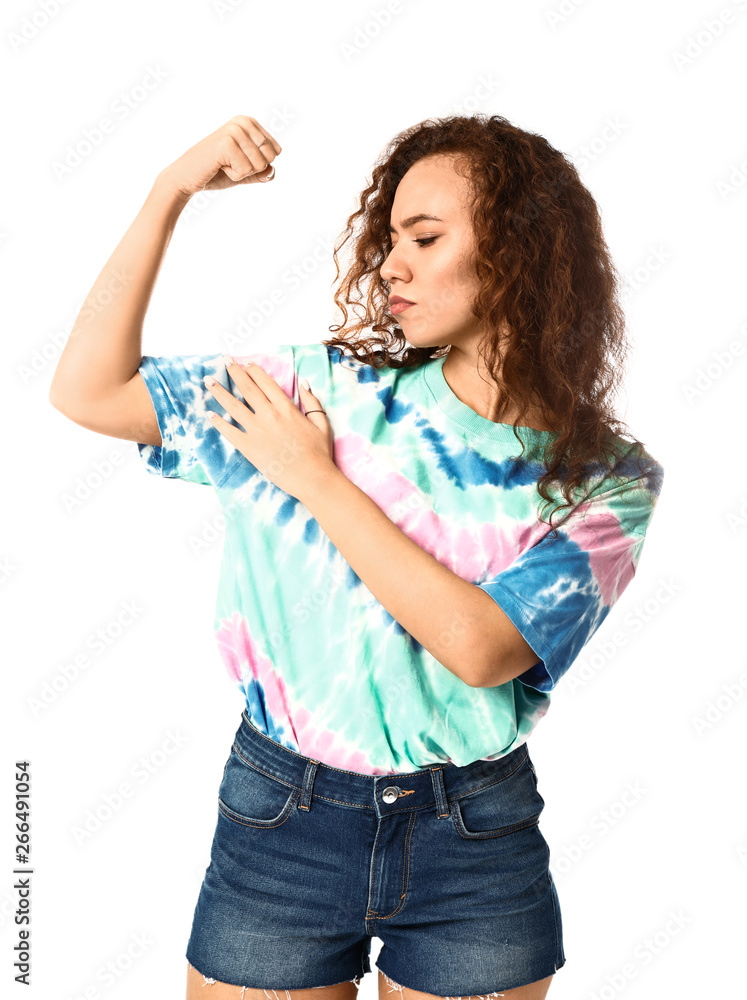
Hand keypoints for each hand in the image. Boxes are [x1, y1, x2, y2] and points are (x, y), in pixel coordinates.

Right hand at [158, 115, 281, 201]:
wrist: (188, 177)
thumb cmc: (217, 172)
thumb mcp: (246, 172)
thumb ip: (263, 172)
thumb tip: (271, 170)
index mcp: (249, 122)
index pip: (275, 151)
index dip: (258, 164)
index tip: (238, 160)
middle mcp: (242, 122)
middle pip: (269, 158)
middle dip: (252, 169)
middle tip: (230, 163)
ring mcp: (233, 131)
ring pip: (259, 165)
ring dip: (242, 172)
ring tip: (223, 164)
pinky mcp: (226, 144)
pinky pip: (246, 171)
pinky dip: (234, 176)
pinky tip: (219, 166)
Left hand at [204, 357, 335, 501]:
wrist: (312, 478)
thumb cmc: (319, 453)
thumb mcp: (321, 423)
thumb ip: (312, 401)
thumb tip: (303, 383)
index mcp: (286, 407)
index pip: (266, 383)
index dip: (254, 371)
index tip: (245, 363)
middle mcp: (269, 415)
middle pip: (247, 388)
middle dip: (234, 372)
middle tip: (224, 360)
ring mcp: (257, 431)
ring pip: (233, 406)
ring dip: (219, 391)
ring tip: (208, 381)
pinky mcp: (249, 448)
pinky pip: (230, 432)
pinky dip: (219, 422)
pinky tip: (210, 414)